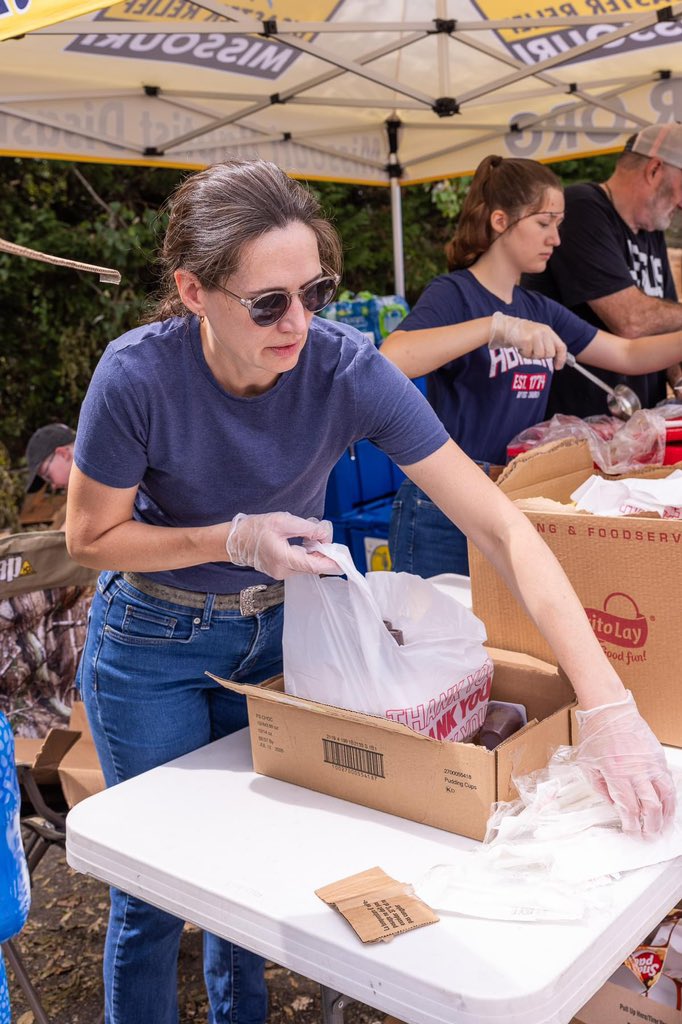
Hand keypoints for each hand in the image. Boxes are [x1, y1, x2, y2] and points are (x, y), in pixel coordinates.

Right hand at [226, 512, 341, 578]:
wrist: (235, 540)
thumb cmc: (255, 528)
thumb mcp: (283, 521)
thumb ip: (306, 528)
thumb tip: (325, 534)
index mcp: (284, 558)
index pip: (313, 565)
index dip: (330, 563)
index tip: (343, 560)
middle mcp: (283, 570)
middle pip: (312, 566)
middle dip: (323, 553)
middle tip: (326, 537)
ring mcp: (281, 573)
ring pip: (306, 566)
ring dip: (314, 553)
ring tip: (312, 536)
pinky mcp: (280, 571)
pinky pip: (299, 565)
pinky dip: (306, 555)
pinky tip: (304, 543)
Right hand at [489, 311, 566, 368]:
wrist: (505, 327)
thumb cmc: (521, 334)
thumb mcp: (538, 335)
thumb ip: (547, 344)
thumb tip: (556, 358)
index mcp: (548, 331)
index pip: (561, 346)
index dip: (561, 358)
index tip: (558, 366)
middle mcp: (543, 332)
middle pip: (550, 353)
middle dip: (542, 356)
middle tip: (533, 351)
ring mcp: (535, 335)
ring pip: (540, 355)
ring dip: (531, 355)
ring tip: (526, 348)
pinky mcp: (526, 340)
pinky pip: (528, 354)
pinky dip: (523, 354)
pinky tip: (520, 347)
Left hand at [574, 691, 675, 835]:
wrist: (609, 709)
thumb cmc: (596, 733)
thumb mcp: (587, 763)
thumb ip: (600, 787)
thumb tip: (614, 804)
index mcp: (615, 773)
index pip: (628, 807)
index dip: (632, 824)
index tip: (632, 832)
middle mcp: (636, 770)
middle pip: (650, 806)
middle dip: (651, 825)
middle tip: (649, 835)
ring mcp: (650, 763)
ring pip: (666, 796)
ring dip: (665, 815)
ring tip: (662, 826)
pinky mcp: (658, 756)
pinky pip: (668, 781)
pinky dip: (670, 797)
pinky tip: (668, 806)